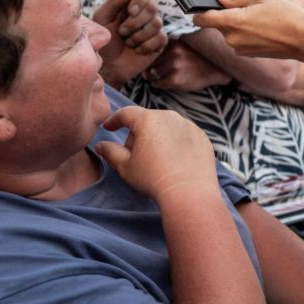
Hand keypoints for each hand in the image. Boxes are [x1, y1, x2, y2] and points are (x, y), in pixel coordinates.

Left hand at [93, 0, 168, 85]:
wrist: (106, 66)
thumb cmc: (102, 41)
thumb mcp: (103, 17)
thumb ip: (116, 0)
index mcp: (130, 4)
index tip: (130, 10)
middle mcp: (144, 14)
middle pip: (152, 7)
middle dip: (135, 22)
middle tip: (122, 32)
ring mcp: (153, 28)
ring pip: (157, 23)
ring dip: (138, 36)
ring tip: (128, 42)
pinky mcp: (159, 43)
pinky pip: (161, 38)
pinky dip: (146, 45)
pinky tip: (137, 50)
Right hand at [96, 106, 219, 203]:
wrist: (189, 191)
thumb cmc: (153, 178)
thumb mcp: (125, 166)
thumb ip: (110, 152)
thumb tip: (101, 145)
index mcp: (149, 120)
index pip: (127, 113)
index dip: (115, 119)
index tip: (109, 127)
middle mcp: (171, 117)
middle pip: (147, 120)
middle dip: (138, 134)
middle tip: (134, 155)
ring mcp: (189, 125)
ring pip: (167, 126)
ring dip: (157, 137)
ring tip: (156, 160)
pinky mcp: (202, 136)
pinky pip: (183, 135)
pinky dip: (176, 143)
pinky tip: (174, 161)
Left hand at [144, 39, 230, 91]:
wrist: (216, 70)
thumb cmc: (198, 57)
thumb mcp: (184, 45)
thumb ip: (168, 45)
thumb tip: (147, 52)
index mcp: (173, 42)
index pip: (151, 49)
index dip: (149, 56)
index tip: (151, 60)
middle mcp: (172, 52)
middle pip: (149, 62)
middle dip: (149, 67)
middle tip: (153, 71)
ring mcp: (174, 66)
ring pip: (151, 74)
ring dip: (153, 77)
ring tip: (160, 77)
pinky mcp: (175, 80)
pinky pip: (158, 84)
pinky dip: (159, 84)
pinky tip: (166, 82)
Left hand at [193, 0, 303, 59]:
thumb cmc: (286, 15)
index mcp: (232, 22)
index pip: (202, 19)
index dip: (198, 11)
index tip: (200, 5)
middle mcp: (231, 38)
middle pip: (216, 24)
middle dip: (224, 15)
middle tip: (246, 6)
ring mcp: (239, 48)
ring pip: (228, 32)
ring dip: (236, 24)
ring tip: (259, 17)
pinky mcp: (247, 54)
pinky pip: (238, 40)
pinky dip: (245, 33)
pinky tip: (262, 28)